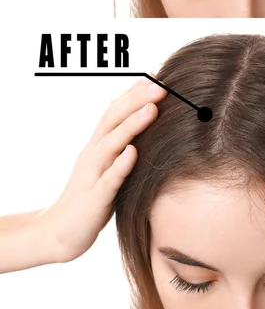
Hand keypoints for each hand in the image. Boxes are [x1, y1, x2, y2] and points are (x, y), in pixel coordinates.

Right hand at [35, 77, 166, 262]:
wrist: (58, 233)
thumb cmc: (91, 196)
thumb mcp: (106, 166)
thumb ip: (122, 146)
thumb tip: (149, 126)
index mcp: (97, 144)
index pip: (115, 111)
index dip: (134, 92)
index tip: (158, 76)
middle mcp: (93, 154)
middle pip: (112, 119)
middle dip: (136, 99)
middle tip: (161, 85)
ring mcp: (92, 175)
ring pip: (110, 144)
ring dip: (132, 125)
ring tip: (152, 108)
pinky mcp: (94, 199)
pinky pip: (108, 180)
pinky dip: (121, 165)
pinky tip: (134, 153)